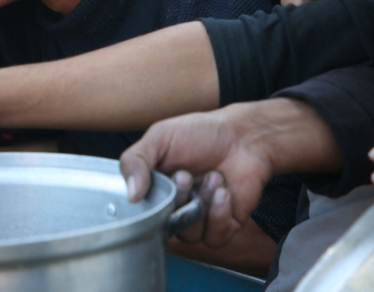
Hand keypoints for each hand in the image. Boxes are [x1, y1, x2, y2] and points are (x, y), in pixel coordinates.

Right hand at [119, 106, 273, 247]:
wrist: (242, 135)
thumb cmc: (200, 133)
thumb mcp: (159, 138)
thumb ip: (135, 161)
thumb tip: (130, 196)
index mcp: (155, 190)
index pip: (140, 215)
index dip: (149, 205)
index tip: (160, 184)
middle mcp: (175, 207)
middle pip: (165, 226)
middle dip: (178, 200)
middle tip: (186, 175)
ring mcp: (200, 218)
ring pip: (190, 235)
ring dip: (201, 205)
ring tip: (213, 178)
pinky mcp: (225, 225)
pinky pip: (215, 238)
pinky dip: (218, 216)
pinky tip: (224, 192)